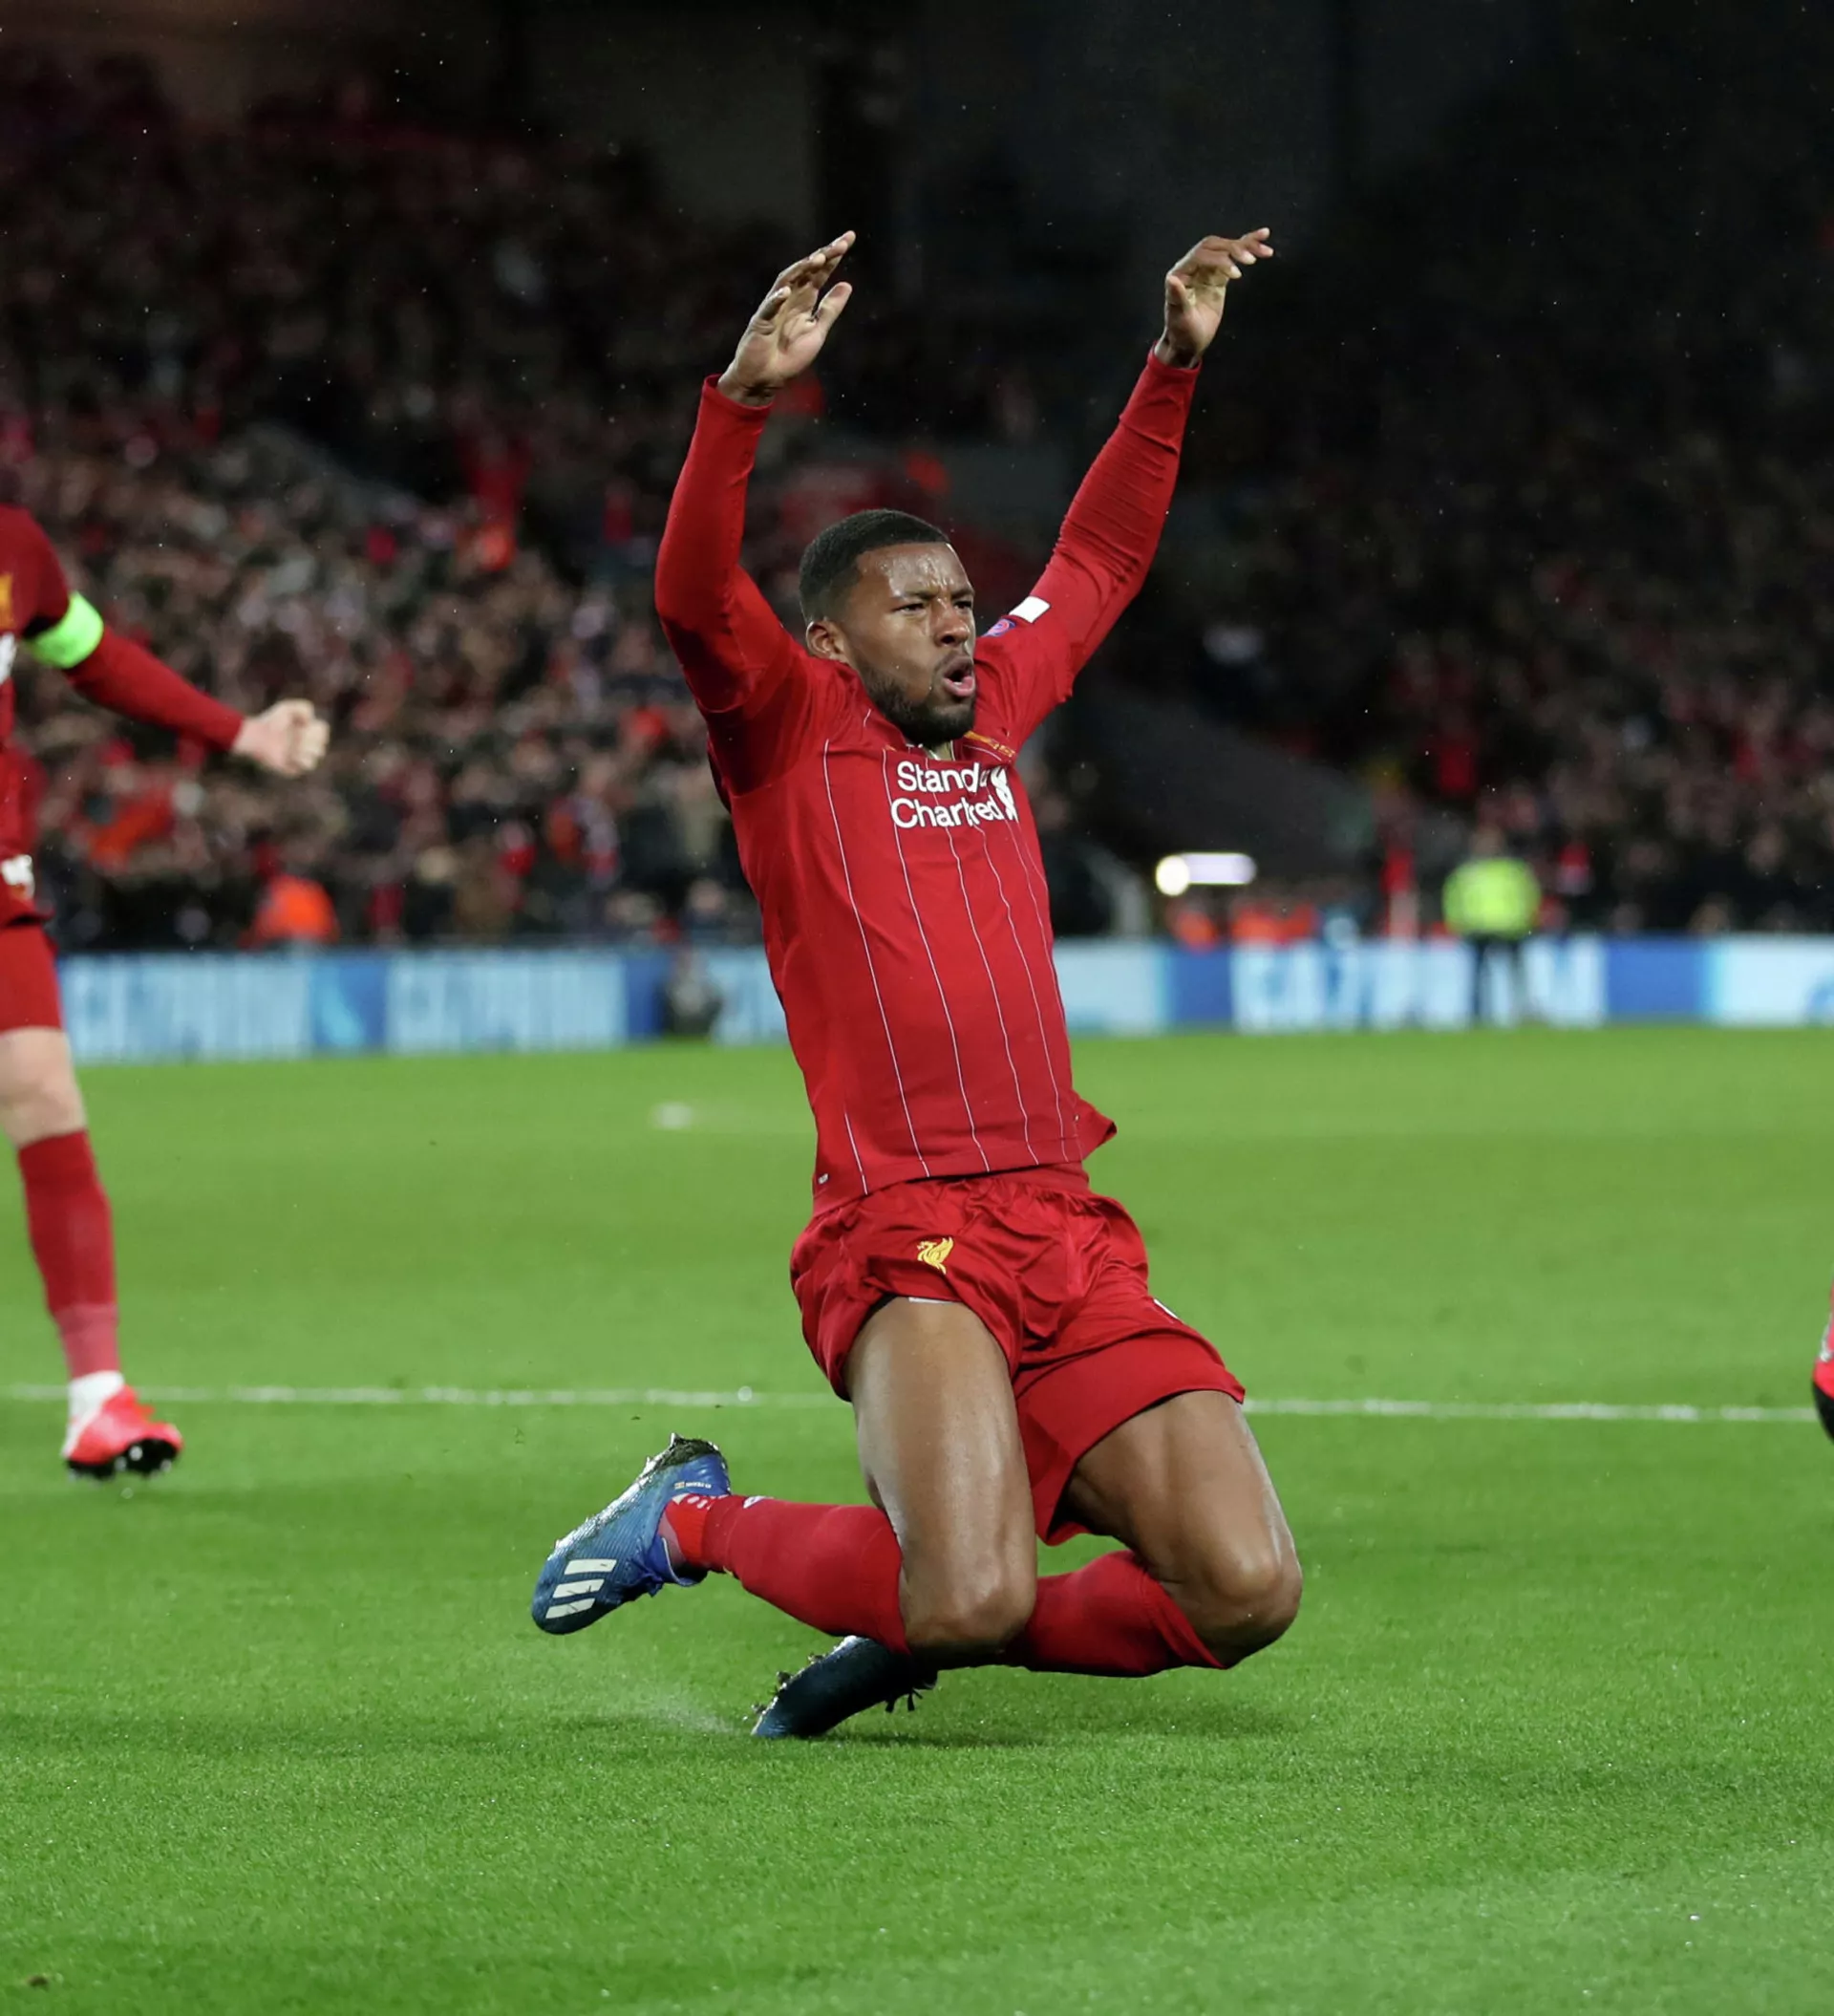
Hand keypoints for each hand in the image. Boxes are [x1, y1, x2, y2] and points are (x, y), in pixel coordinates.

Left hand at [233, 699, 328, 777]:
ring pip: (318, 754)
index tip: (303, 725)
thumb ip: (305, 707)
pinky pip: (309, 765)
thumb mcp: (287, 708)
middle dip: (311, 738)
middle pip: (323, 743)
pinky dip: (302, 758)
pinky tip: (290, 754)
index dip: (317, 728)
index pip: (324, 730)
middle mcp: (305, 745)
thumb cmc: (269, 721)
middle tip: (298, 735)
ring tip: (294, 745)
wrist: (256, 737)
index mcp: (306, 731)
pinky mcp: (294, 768)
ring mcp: (300, 757)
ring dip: (307, 748)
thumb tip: (311, 721)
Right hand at [717, 232, 855, 406]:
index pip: (820, 273)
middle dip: (823, 256)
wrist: (765, 379)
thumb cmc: (789, 357)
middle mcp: (790, 299)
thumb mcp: (817, 332)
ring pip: (787, 282)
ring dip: (801, 270)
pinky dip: (776, 299)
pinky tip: (787, 291)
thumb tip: (847, 285)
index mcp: (804, 301)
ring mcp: (774, 309)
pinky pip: (768, 309)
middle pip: (806, 272)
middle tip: (841, 243)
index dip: (833, 257)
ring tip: (818, 259)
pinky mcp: (760, 323)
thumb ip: (830, 309)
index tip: (849, 239)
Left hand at [1155, 230, 1273, 367]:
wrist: (1188, 344)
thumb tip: (1172, 278)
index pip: (1201, 255)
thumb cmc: (1182, 333)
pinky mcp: (1218, 276)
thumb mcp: (1180, 318)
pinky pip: (1233, 259)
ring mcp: (1206, 270)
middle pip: (1215, 246)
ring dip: (1246, 246)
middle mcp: (1192, 267)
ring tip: (1265, 250)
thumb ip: (1177, 297)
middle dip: (1234, 249)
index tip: (1237, 274)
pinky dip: (1248, 251)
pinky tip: (1263, 247)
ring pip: (1226, 249)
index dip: (1219, 260)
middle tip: (1251, 259)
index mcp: (1181, 273)